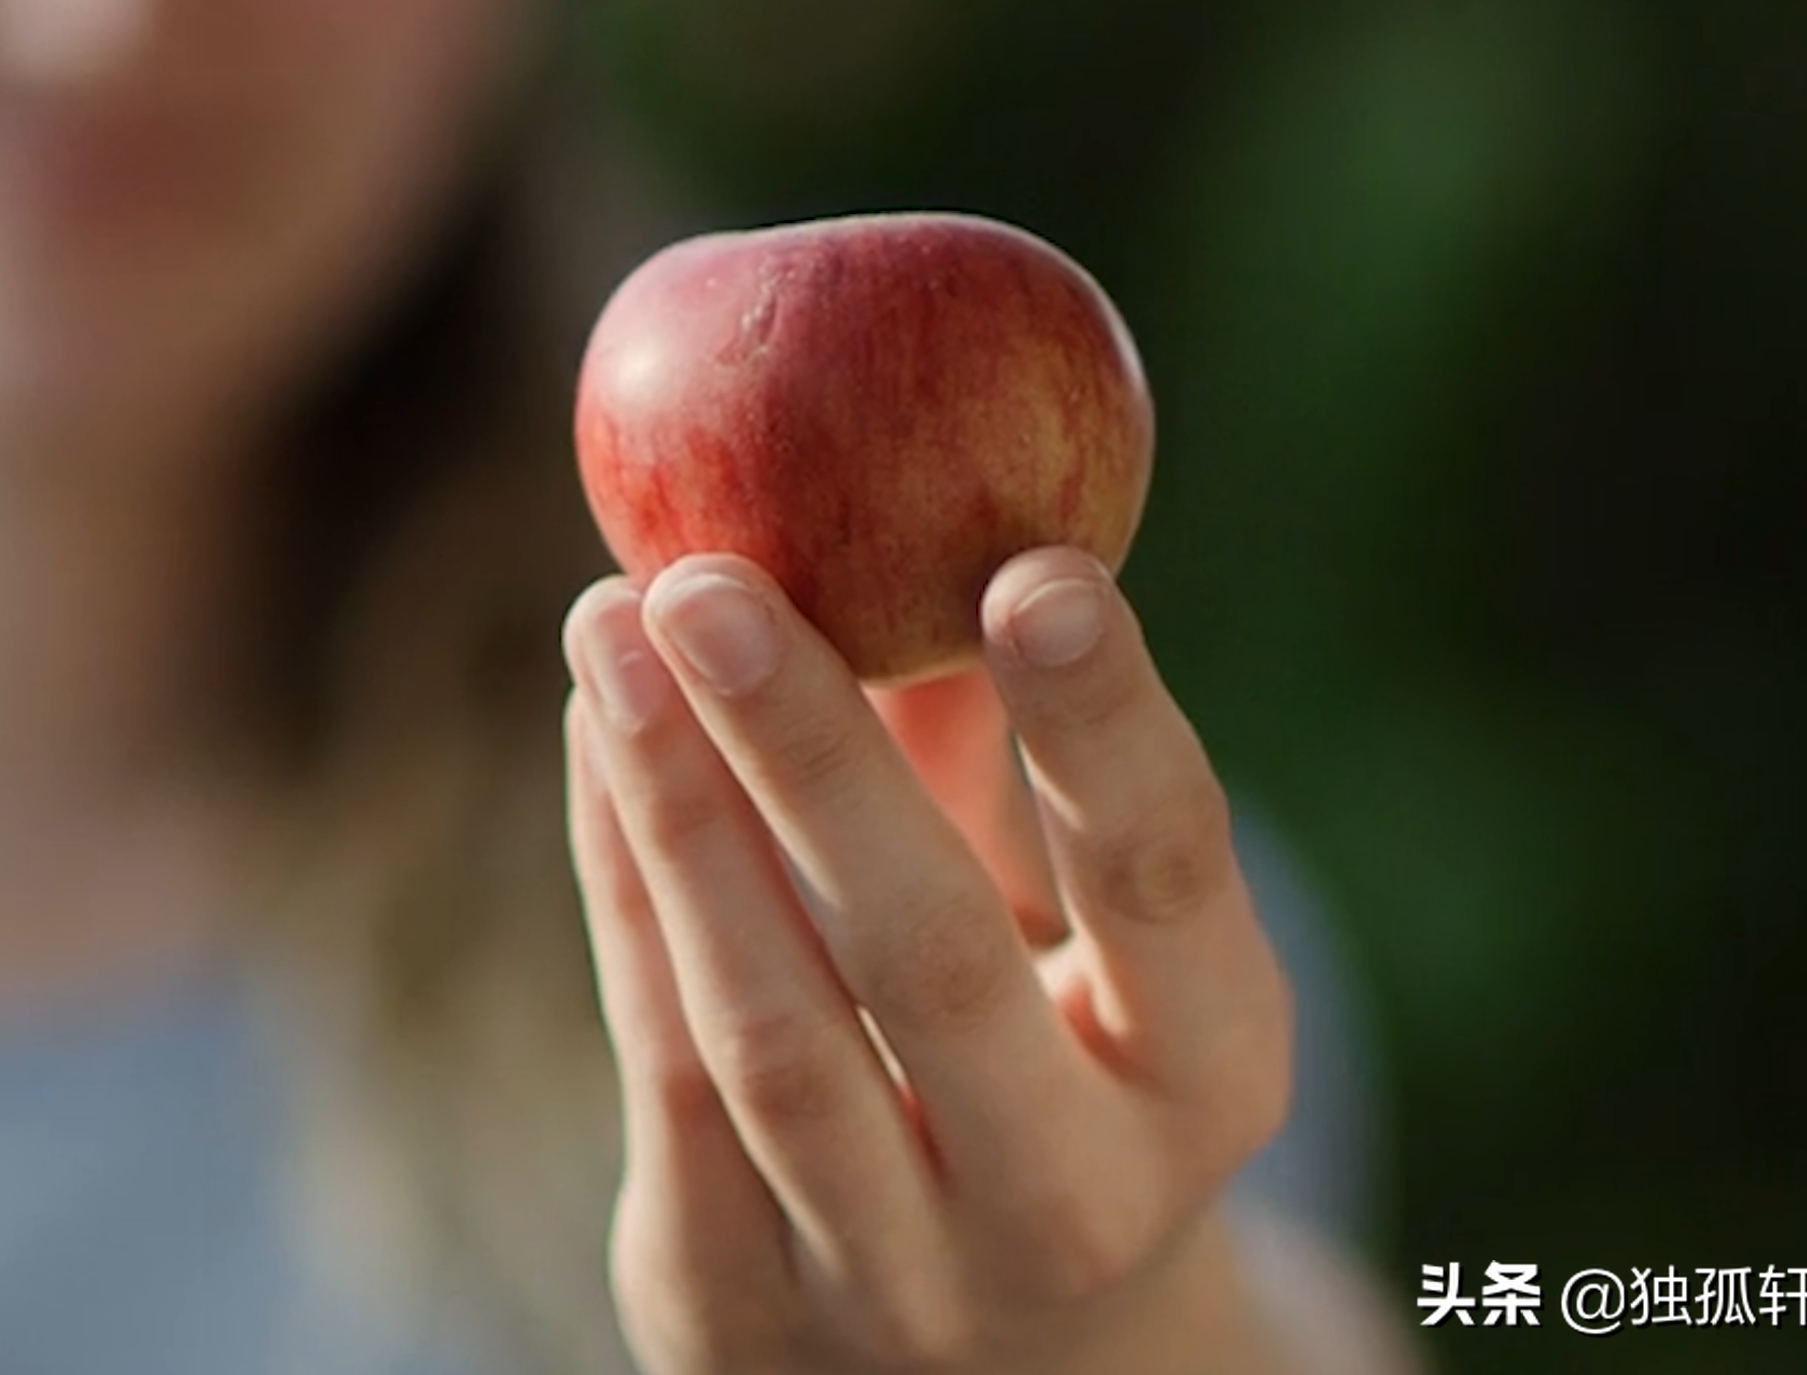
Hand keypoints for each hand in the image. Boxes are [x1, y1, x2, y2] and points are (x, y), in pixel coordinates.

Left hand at [561, 548, 1296, 1373]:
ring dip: (675, 813)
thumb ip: (1000, 768)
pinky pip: (665, 1073)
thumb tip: (907, 518)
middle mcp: (1071, 1201)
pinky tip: (599, 737)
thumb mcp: (1076, 941)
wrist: (992, 1371)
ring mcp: (896, 1278)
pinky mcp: (734, 1303)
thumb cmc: (1049, 1073)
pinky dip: (627, 892)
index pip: (1165, 884)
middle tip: (704, 578)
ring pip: (768, 1033)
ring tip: (608, 624)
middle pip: (931, 966)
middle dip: (810, 758)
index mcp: (1208, 1077)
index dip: (1104, 729)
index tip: (1033, 568)